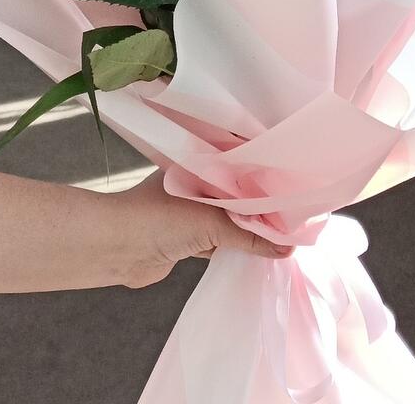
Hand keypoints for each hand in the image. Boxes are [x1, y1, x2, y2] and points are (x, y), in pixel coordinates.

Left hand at [111, 171, 291, 287]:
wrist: (115, 249)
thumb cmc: (158, 218)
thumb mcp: (210, 222)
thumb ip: (249, 235)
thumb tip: (287, 248)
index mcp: (201, 164)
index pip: (243, 162)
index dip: (268, 172)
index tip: (297, 180)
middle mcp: (199, 183)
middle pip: (240, 193)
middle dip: (264, 203)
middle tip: (299, 210)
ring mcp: (192, 210)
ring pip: (232, 217)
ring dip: (252, 227)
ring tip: (286, 232)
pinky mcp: (188, 238)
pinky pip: (222, 239)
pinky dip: (238, 246)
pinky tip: (260, 251)